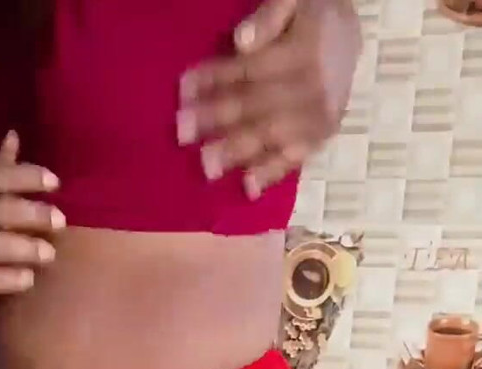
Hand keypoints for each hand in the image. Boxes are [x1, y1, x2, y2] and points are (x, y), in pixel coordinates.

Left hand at [177, 0, 360, 199]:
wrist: (350, 34)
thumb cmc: (311, 17)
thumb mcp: (293, 0)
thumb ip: (269, 17)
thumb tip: (241, 43)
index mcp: (302, 52)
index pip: (250, 69)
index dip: (215, 78)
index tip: (184, 88)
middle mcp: (311, 88)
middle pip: (255, 105)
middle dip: (216, 118)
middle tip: (181, 131)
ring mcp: (318, 116)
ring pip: (270, 134)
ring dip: (236, 150)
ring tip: (207, 166)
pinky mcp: (321, 136)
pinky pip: (295, 157)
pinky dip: (271, 173)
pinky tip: (248, 187)